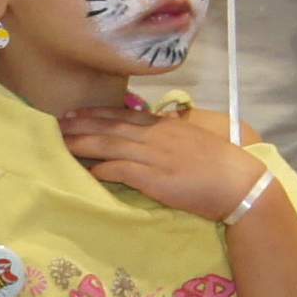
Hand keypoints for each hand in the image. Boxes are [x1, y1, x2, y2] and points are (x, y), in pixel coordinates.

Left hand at [63, 99, 276, 223]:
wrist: (238, 182)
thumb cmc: (221, 164)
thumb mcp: (194, 139)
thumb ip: (173, 132)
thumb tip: (163, 125)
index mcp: (166, 126)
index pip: (124, 115)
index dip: (97, 114)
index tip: (76, 113)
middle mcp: (156, 136)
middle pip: (111, 127)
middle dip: (82, 125)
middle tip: (57, 124)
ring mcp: (154, 156)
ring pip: (110, 145)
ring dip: (83, 144)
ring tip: (62, 145)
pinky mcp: (155, 178)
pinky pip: (121, 170)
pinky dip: (101, 169)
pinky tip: (87, 171)